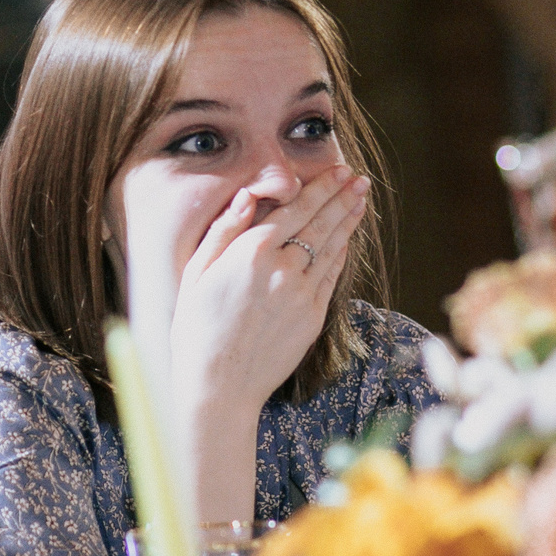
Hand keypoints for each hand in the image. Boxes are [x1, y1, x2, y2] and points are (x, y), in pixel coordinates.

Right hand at [159, 163, 368, 415]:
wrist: (218, 385)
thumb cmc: (196, 329)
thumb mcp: (195, 273)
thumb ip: (224, 230)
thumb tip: (249, 196)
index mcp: (251, 253)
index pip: (296, 209)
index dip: (320, 188)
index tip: (337, 171)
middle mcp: (283, 269)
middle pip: (321, 223)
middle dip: (342, 197)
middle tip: (359, 178)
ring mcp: (303, 294)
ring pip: (332, 247)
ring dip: (349, 221)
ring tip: (360, 200)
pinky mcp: (313, 317)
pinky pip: (331, 277)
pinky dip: (341, 254)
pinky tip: (347, 239)